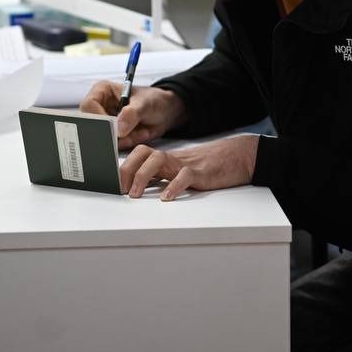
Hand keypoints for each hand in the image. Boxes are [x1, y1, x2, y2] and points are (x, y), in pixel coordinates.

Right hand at [79, 83, 187, 149]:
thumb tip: (119, 128)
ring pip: (102, 138)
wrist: (165, 113)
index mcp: (102, 90)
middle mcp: (99, 107)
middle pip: (91, 124)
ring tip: (140, 130)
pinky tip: (139, 135)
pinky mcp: (111, 136)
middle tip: (131, 132)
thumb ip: (133, 113)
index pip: (88, 105)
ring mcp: (104, 123)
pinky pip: (113, 146)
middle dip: (112, 132)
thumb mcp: (146, 104)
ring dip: (124, 139)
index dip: (98, 118)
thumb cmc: (154, 100)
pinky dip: (128, 144)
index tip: (114, 127)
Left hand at [119, 135, 259, 200]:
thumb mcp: (181, 172)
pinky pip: (185, 175)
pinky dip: (174, 186)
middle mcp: (172, 158)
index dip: (123, 167)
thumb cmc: (209, 167)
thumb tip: (139, 189)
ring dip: (143, 177)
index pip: (139, 155)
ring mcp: (186, 163)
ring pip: (158, 160)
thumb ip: (163, 177)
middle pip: (143, 153)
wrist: (239, 156)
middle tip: (120, 190)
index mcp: (166, 159)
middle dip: (127, 170)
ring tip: (135, 195)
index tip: (112, 184)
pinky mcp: (201, 171)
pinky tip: (167, 198)